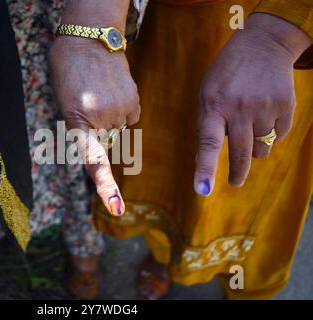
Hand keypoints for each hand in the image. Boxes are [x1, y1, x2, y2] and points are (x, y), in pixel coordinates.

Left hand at [49, 37, 139, 215]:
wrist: (88, 40)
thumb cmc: (69, 73)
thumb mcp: (66, 103)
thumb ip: (83, 128)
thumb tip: (106, 143)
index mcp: (77, 121)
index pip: (94, 161)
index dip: (105, 186)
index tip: (116, 208)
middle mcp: (102, 119)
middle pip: (106, 143)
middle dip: (98, 132)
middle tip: (87, 105)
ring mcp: (120, 110)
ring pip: (118, 130)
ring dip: (111, 119)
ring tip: (100, 93)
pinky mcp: (134, 101)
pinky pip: (130, 118)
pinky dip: (123, 110)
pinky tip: (114, 93)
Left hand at [194, 13, 312, 195]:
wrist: (263, 45)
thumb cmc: (227, 75)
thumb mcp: (207, 94)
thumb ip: (208, 124)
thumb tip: (208, 157)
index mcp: (213, 106)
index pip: (207, 144)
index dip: (205, 169)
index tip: (203, 191)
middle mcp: (239, 109)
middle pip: (240, 155)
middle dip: (237, 174)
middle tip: (234, 181)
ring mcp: (264, 108)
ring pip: (260, 149)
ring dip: (254, 146)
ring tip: (250, 122)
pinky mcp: (286, 107)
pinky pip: (277, 137)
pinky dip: (270, 133)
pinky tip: (265, 112)